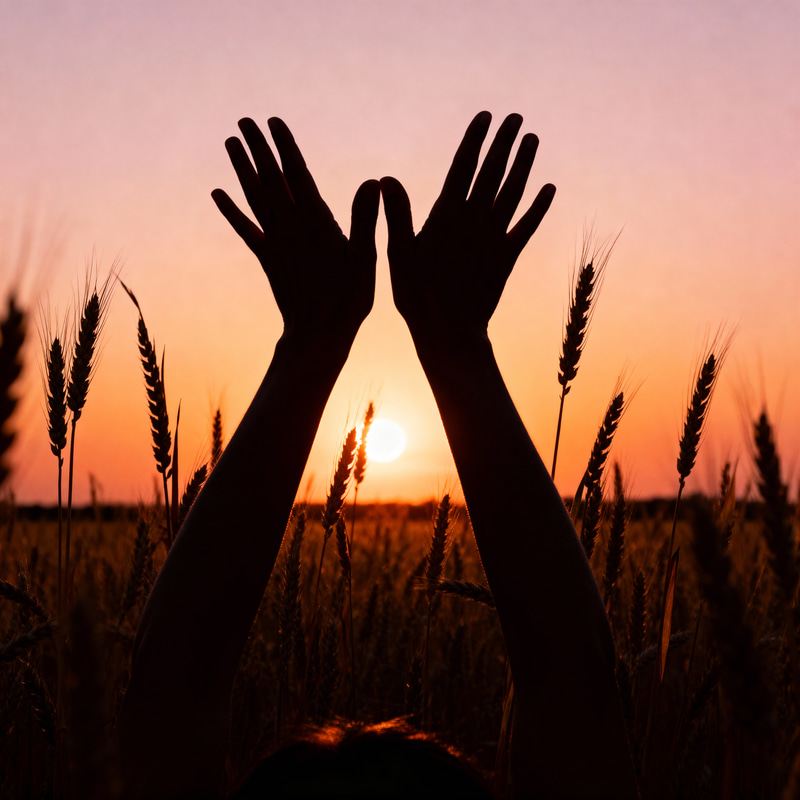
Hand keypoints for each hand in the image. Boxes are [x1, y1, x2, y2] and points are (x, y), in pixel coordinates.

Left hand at [212, 117, 378, 354]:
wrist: (317, 336)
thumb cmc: (348, 301)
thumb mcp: (366, 260)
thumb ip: (365, 220)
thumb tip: (371, 182)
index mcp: (316, 224)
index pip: (297, 176)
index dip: (285, 147)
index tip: (273, 121)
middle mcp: (290, 228)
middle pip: (270, 180)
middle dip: (257, 148)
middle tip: (243, 120)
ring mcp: (276, 243)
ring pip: (254, 198)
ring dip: (241, 169)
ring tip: (230, 143)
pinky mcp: (268, 260)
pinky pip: (246, 230)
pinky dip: (231, 210)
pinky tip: (217, 193)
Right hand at [381, 111, 554, 346]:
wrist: (450, 333)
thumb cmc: (417, 296)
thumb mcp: (398, 256)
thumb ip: (397, 217)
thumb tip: (387, 180)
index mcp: (446, 218)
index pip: (463, 168)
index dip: (475, 140)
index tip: (486, 116)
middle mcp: (474, 222)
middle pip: (492, 174)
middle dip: (504, 143)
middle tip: (516, 118)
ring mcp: (494, 239)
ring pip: (513, 194)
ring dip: (524, 166)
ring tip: (533, 139)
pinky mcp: (506, 258)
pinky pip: (526, 228)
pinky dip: (538, 208)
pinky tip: (549, 189)